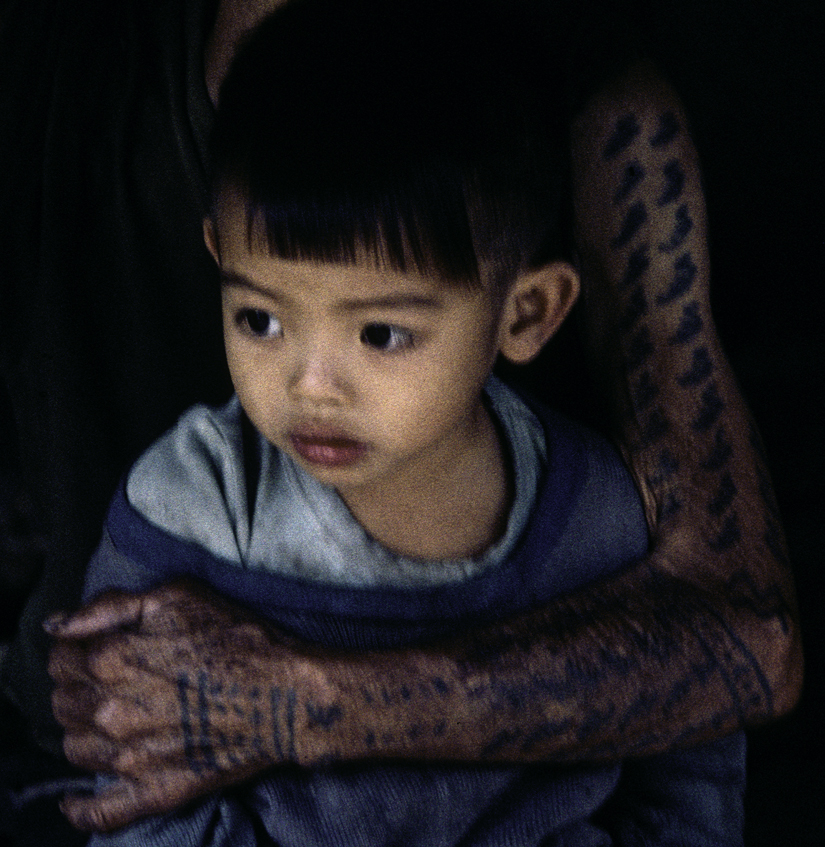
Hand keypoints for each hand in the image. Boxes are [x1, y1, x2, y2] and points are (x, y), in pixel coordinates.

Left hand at [47, 579, 330, 831]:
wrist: (285, 693)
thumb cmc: (236, 637)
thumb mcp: (177, 597)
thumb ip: (110, 606)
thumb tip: (57, 625)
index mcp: (110, 660)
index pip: (60, 657)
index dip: (73, 648)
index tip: (93, 646)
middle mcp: (109, 712)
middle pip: (62, 702)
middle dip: (75, 686)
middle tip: (105, 678)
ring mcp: (128, 757)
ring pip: (74, 748)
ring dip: (81, 731)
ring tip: (109, 717)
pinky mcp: (152, 790)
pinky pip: (97, 811)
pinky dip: (79, 807)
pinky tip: (75, 799)